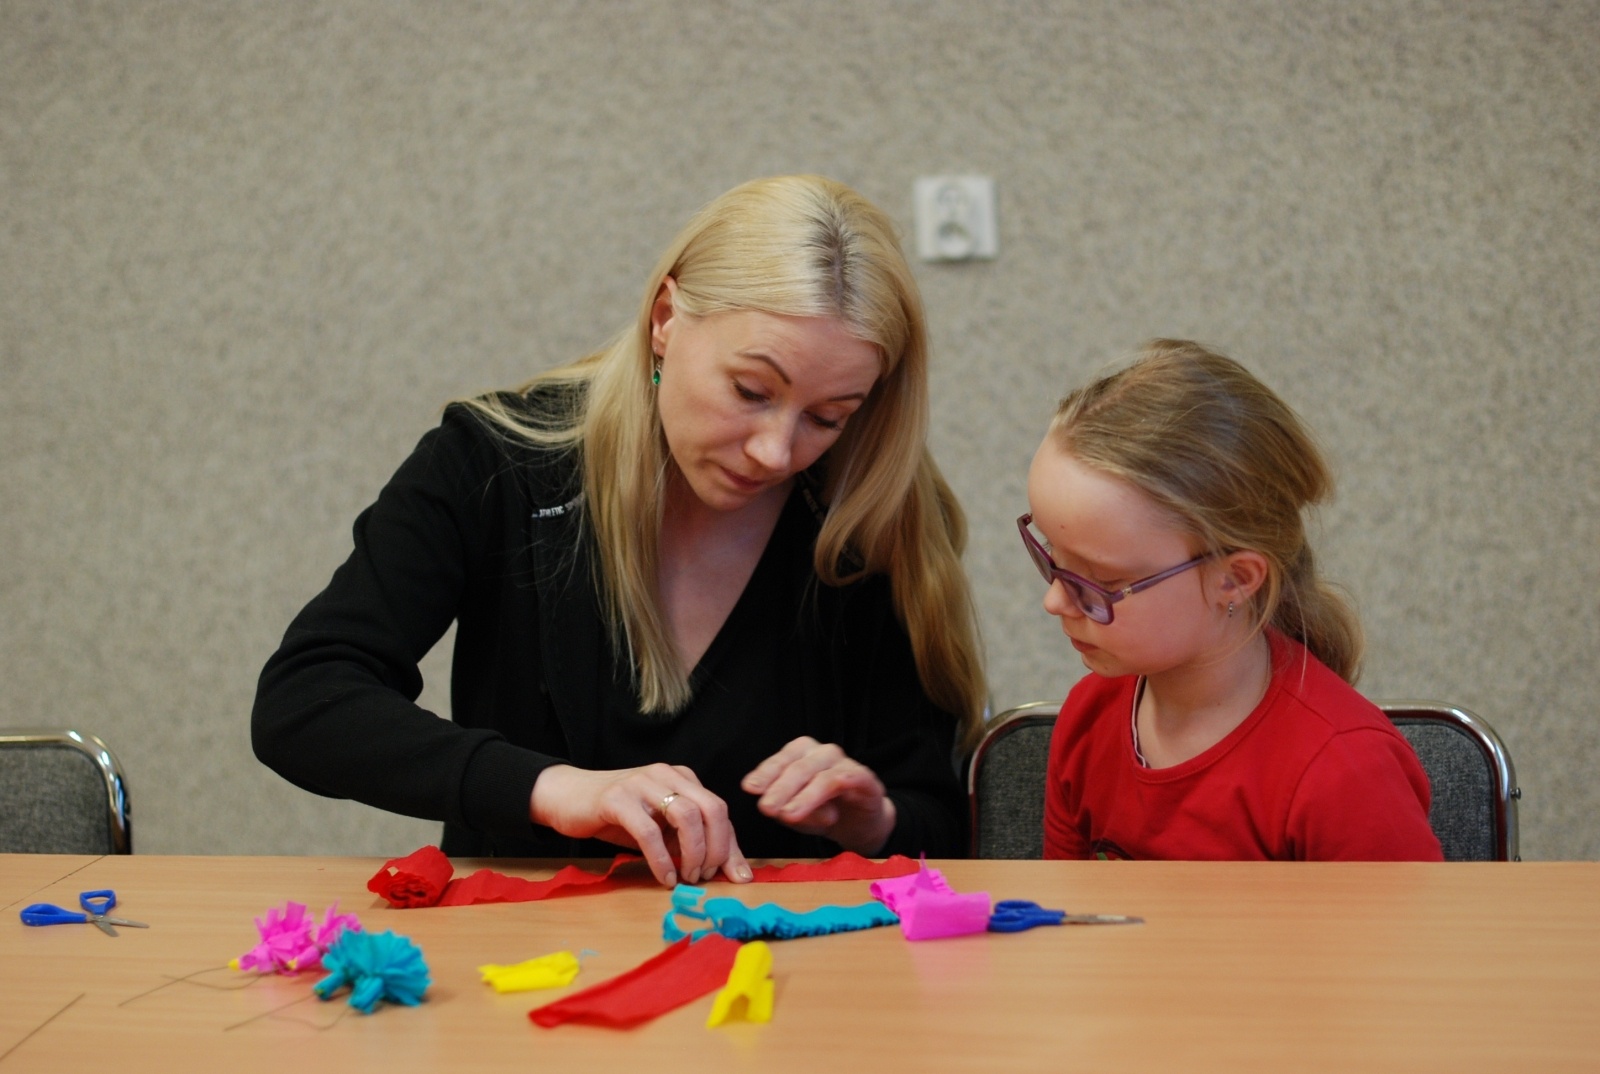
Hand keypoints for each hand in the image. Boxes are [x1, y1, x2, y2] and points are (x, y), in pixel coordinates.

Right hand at [530, 763, 752, 886]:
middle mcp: (667, 775)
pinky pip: (649, 831)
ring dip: (693, 852)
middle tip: (706, 876)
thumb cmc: (617, 816)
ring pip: (686, 815)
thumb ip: (687, 841)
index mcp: (682, 779)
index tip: (737, 877)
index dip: (731, 846)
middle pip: (712, 808)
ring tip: (686, 877)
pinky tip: (664, 876)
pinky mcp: (617, 798)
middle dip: (717, 848)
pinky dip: (661, 859)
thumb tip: (725, 870)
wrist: (566, 797)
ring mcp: (642, 783)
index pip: (719, 810)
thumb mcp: (659, 828)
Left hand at [741, 737, 895, 854]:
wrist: (859, 822)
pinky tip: (823, 811)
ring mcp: (844, 763)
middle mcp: (821, 753)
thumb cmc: (822, 811)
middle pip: (797, 766)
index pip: (780, 760)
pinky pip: (845, 780)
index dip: (765, 773)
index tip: (750, 788)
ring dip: (802, 796)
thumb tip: (769, 805)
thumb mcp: (796, 812)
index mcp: (801, 755)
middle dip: (780, 788)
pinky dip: (831, 792)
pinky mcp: (864, 777)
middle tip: (766, 808)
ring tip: (788, 815)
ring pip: (819, 774)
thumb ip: (782, 807)